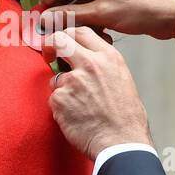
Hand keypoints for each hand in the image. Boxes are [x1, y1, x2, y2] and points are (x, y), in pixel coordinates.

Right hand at [37, 0, 174, 45]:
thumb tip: (46, 19)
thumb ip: (71, 16)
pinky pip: (94, 9)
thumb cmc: (143, 7)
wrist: (174, 13)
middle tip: (53, 34)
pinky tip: (97, 35)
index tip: (37, 22)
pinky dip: (92, 22)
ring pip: (81, 5)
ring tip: (79, 37)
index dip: (46, 4)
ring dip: (79, 22)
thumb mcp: (102, 13)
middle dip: (63, 15)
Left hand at [43, 26, 151, 158]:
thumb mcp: (123, 80)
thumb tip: (89, 64)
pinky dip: (61, 109)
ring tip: (79, 108)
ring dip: (62, 90)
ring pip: (56, 78)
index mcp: (108, 57)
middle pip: (60, 41)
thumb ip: (103, 67)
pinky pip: (54, 99)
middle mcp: (90, 64)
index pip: (81, 32)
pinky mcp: (60, 99)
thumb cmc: (126, 118)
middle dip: (51, 46)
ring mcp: (73, 80)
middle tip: (47, 55)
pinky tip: (76, 118)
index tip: (61, 43)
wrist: (121, 142)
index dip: (67, 36)